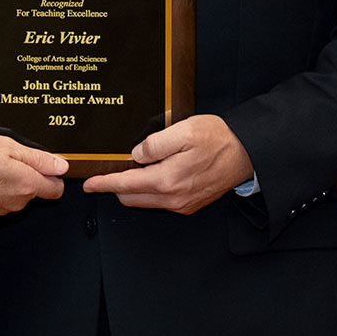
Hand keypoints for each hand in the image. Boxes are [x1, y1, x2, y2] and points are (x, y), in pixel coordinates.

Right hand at [0, 133, 67, 214]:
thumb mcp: (8, 146)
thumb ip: (39, 158)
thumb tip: (61, 166)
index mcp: (26, 185)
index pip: (56, 190)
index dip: (53, 175)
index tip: (45, 164)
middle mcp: (16, 202)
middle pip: (35, 191)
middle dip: (29, 175)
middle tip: (11, 156)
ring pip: (15, 195)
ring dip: (10, 181)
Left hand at [81, 115, 251, 214]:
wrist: (247, 154)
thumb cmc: (218, 139)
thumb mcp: (184, 131)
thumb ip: (155, 143)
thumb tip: (135, 154)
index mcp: (167, 180)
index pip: (125, 185)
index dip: (104, 184)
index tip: (89, 184)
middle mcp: (173, 198)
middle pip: (131, 197)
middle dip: (115, 186)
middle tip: (108, 171)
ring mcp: (182, 204)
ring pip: (145, 200)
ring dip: (133, 188)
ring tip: (133, 167)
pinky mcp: (189, 204)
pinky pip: (160, 200)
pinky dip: (150, 190)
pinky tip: (154, 172)